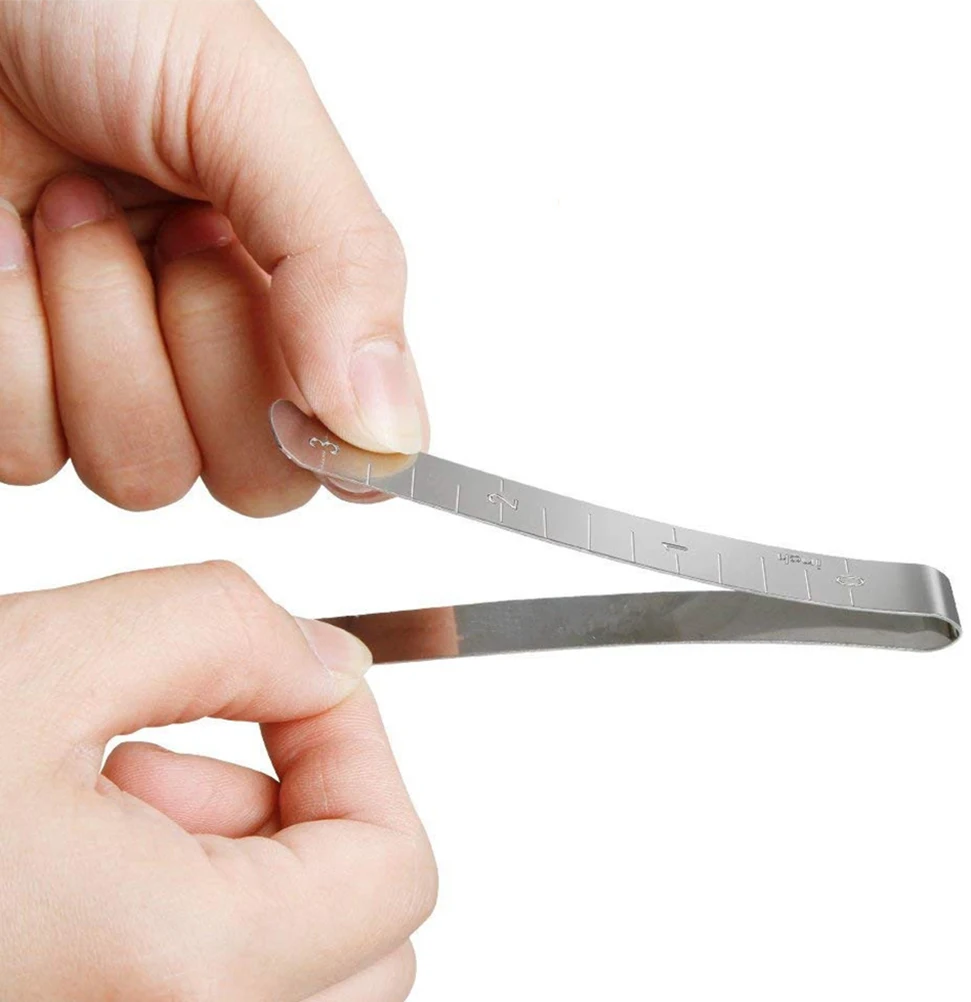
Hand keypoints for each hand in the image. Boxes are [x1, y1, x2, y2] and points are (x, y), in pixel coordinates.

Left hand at [0, 0, 428, 512]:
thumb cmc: (94, 11)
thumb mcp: (248, 101)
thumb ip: (342, 260)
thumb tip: (393, 431)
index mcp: (299, 297)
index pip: (352, 445)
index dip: (334, 439)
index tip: (297, 376)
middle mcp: (214, 357)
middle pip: (256, 480)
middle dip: (210, 354)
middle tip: (174, 234)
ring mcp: (110, 384)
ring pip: (140, 476)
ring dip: (100, 332)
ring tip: (68, 210)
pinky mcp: (15, 395)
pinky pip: (28, 452)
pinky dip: (11, 339)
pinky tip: (4, 244)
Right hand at [0, 562, 436, 1000]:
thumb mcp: (39, 667)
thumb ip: (218, 631)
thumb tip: (325, 664)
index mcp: (189, 971)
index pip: (395, 868)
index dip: (357, 749)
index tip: (297, 688)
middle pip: (363, 935)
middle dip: (298, 810)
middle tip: (181, 755)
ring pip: (293, 969)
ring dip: (234, 864)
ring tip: (100, 804)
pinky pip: (210, 989)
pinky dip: (183, 916)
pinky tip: (79, 860)